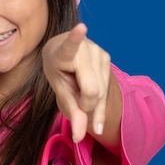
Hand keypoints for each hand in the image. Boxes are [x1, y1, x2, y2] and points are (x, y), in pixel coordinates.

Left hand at [42, 23, 115, 143]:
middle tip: (74, 101)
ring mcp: (98, 52)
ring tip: (79, 93)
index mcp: (63, 52)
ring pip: (102, 92)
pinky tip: (92, 102)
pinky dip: (99, 101)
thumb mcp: (59, 90)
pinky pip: (107, 88)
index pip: (70, 46)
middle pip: (92, 90)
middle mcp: (84, 49)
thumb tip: (79, 137)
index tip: (81, 27)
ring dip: (92, 103)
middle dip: (85, 105)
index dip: (75, 38)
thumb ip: (70, 110)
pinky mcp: (107, 58)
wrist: (64, 51)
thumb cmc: (58, 71)